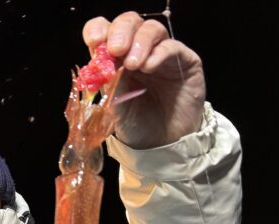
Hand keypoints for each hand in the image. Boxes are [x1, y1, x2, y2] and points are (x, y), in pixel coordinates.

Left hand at [83, 12, 205, 148]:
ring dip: (140, 42)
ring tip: (133, 64)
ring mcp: (162, 55)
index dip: (99, 30)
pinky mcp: (184, 62)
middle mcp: (138, 52)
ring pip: (152, 29)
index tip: (93, 41)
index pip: (104, 32)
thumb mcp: (114, 107)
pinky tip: (150, 66)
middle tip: (115, 49)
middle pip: (129, 22)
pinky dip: (160, 54)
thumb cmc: (136, 125)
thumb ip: (107, 84)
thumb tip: (98, 63)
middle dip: (120, 31)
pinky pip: (172, 47)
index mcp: (114, 59)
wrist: (162, 144)